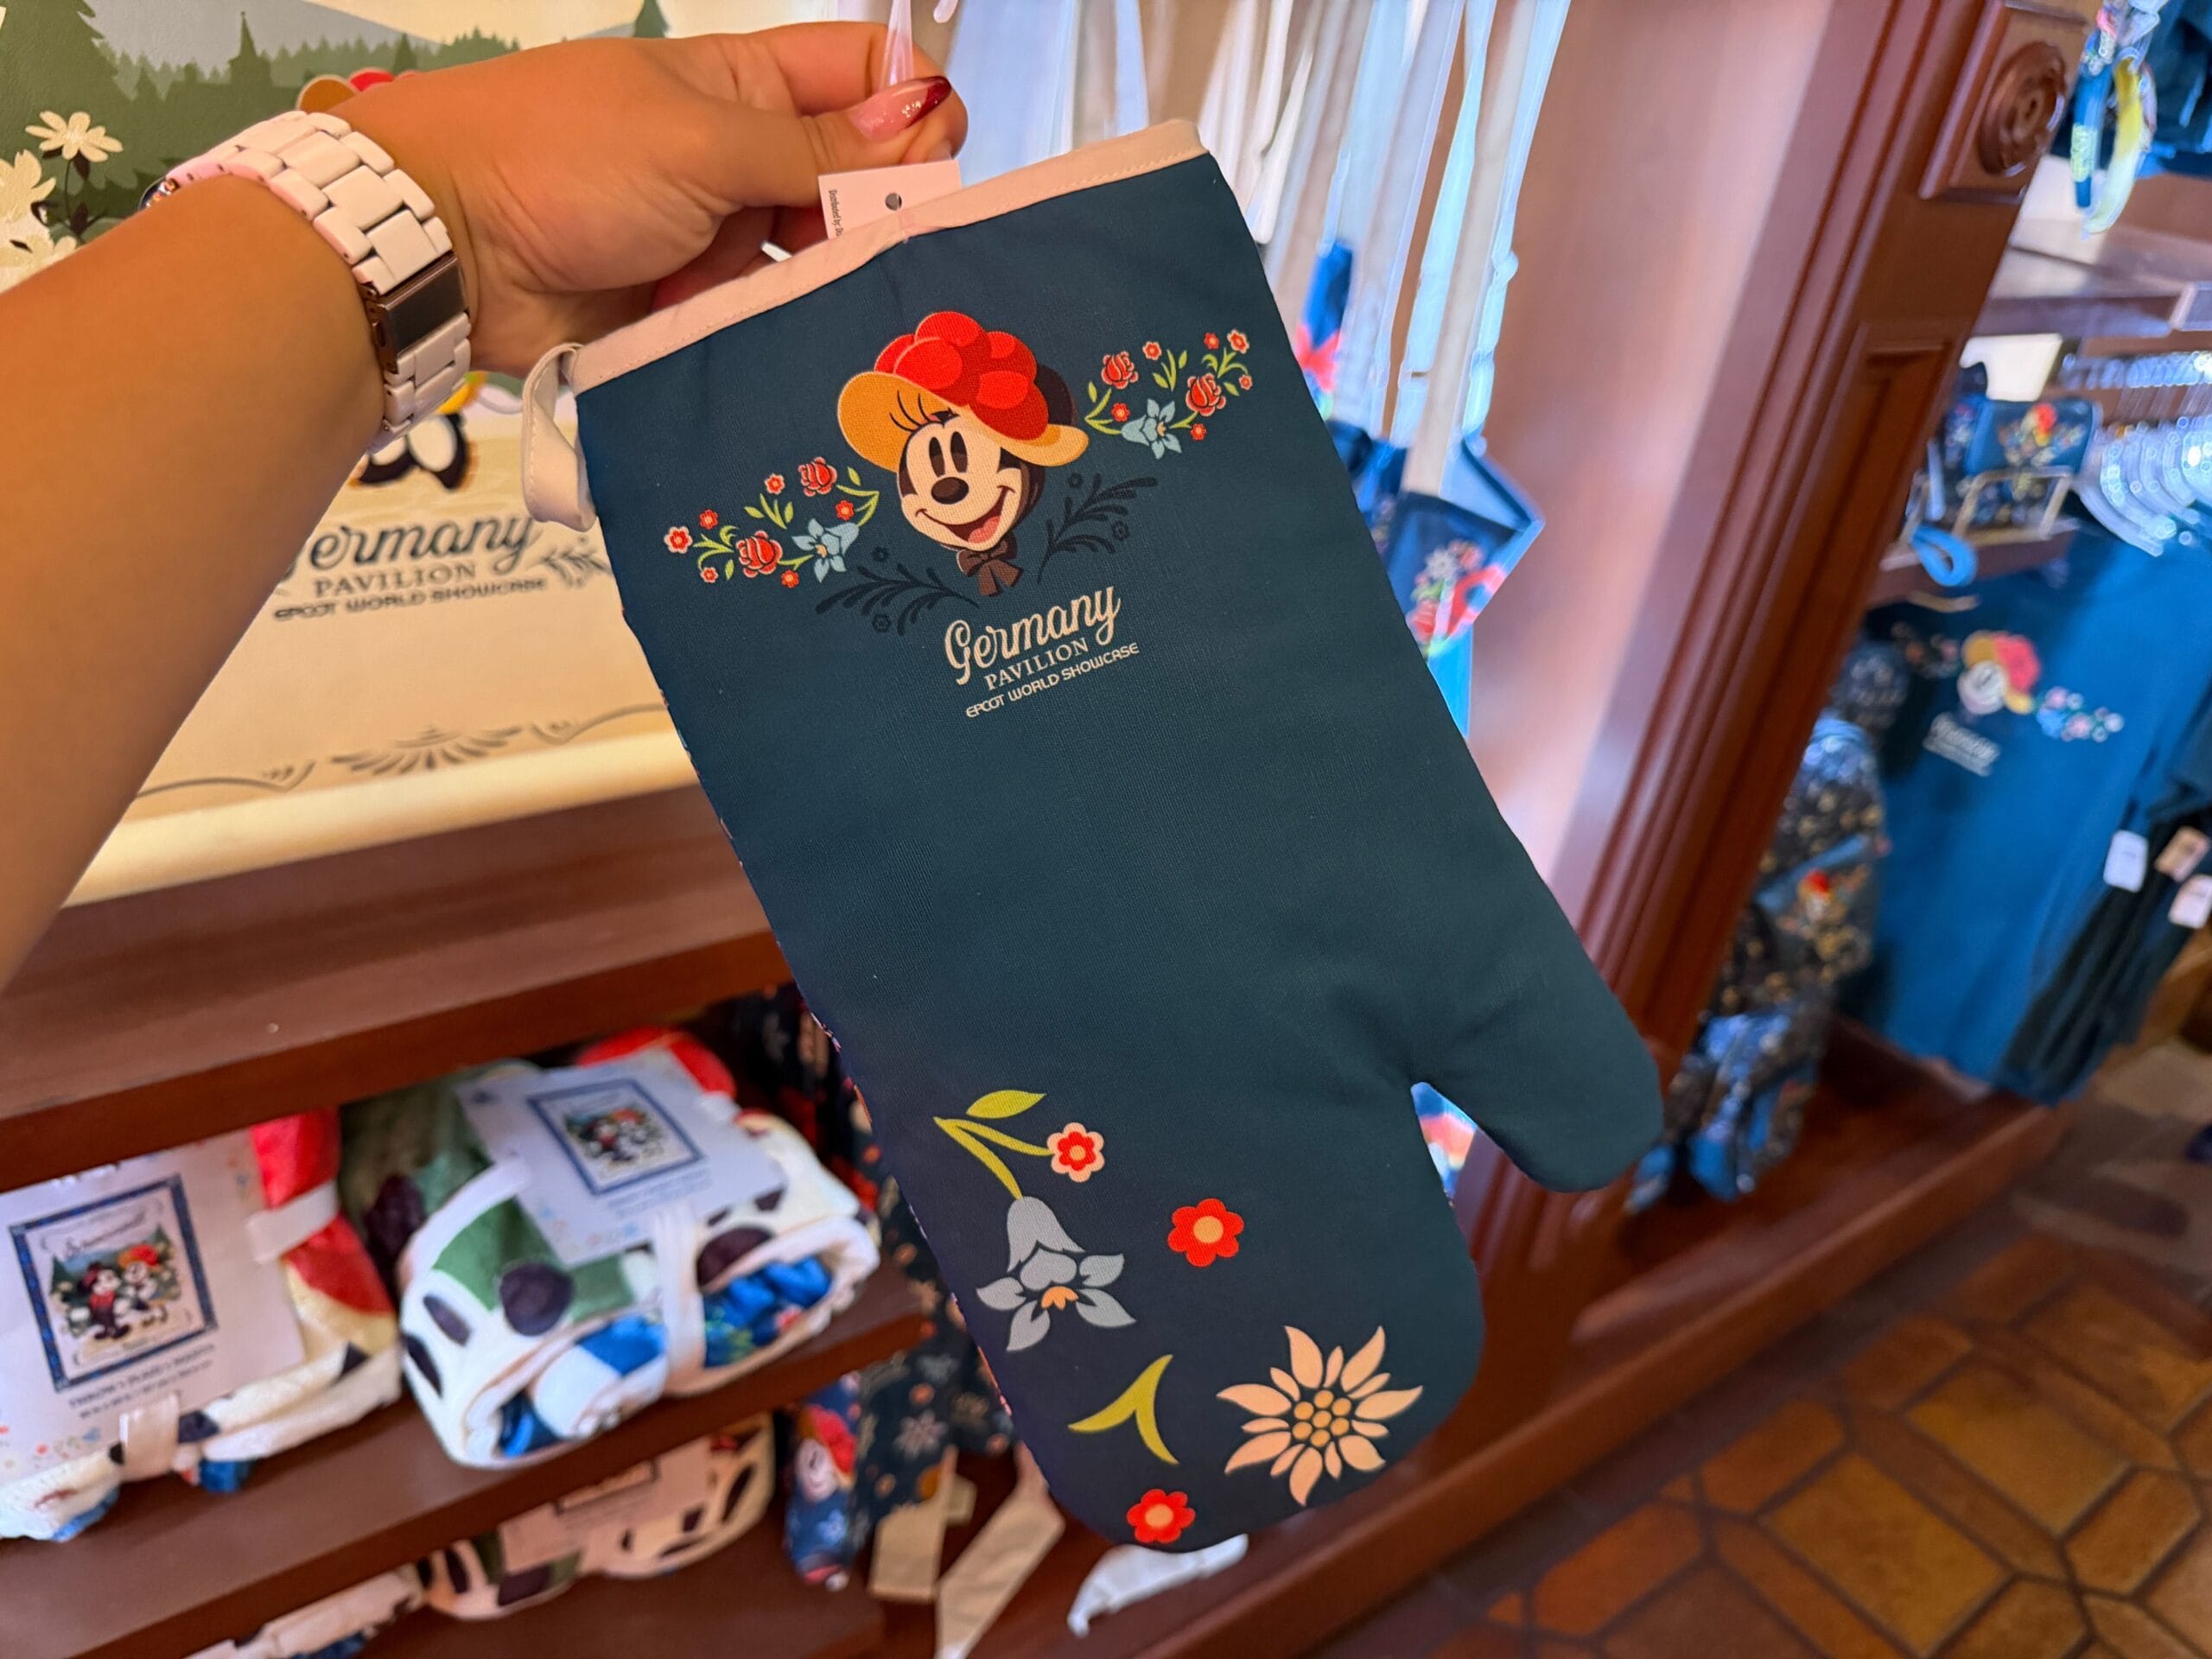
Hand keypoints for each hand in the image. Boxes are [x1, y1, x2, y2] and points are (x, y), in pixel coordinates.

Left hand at [344, 25, 964, 373]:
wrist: (446, 247)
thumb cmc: (562, 159)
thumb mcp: (700, 141)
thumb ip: (814, 149)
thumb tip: (925, 123)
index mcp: (747, 85)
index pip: (864, 75)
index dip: (914, 111)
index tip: (932, 171)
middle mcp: (744, 155)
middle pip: (854, 180)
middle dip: (878, 216)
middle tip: (886, 260)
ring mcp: (718, 234)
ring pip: (815, 261)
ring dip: (826, 284)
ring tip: (837, 313)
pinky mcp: (694, 308)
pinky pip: (763, 322)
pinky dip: (778, 334)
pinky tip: (793, 351)